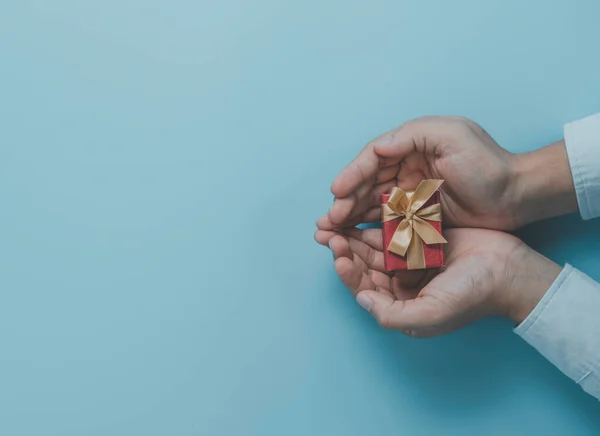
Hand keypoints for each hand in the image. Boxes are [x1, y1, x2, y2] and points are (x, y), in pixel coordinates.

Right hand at [317, 116, 576, 231]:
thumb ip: (413, 135)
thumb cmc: (488, 163)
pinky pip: (390, 220)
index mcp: (413, 146)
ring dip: (352, 216)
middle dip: (346, 200)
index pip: (374, 158)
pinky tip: (355, 236)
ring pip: (375, 203)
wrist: (517, 195)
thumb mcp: (453, 135)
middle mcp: (408, 167)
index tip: (336, 191)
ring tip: (332, 230)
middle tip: (328, 220)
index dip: (353, 174)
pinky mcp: (421, 214)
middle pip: (369, 183)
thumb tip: (379, 147)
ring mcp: (413, 192)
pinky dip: (371, 227)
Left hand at [317, 227, 560, 336]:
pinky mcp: (421, 239)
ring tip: (337, 221)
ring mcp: (411, 260)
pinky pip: (394, 230)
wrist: (509, 270)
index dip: (348, 273)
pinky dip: (378, 223)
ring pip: (375, 247)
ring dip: (355, 235)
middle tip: (329, 233)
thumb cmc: (471, 296)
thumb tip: (362, 300)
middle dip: (345, 250)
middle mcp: (401, 283)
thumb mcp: (430, 314)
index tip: (339, 255)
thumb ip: (392, 314)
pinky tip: (364, 211)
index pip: (365, 289)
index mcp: (400, 304)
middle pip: (365, 265)